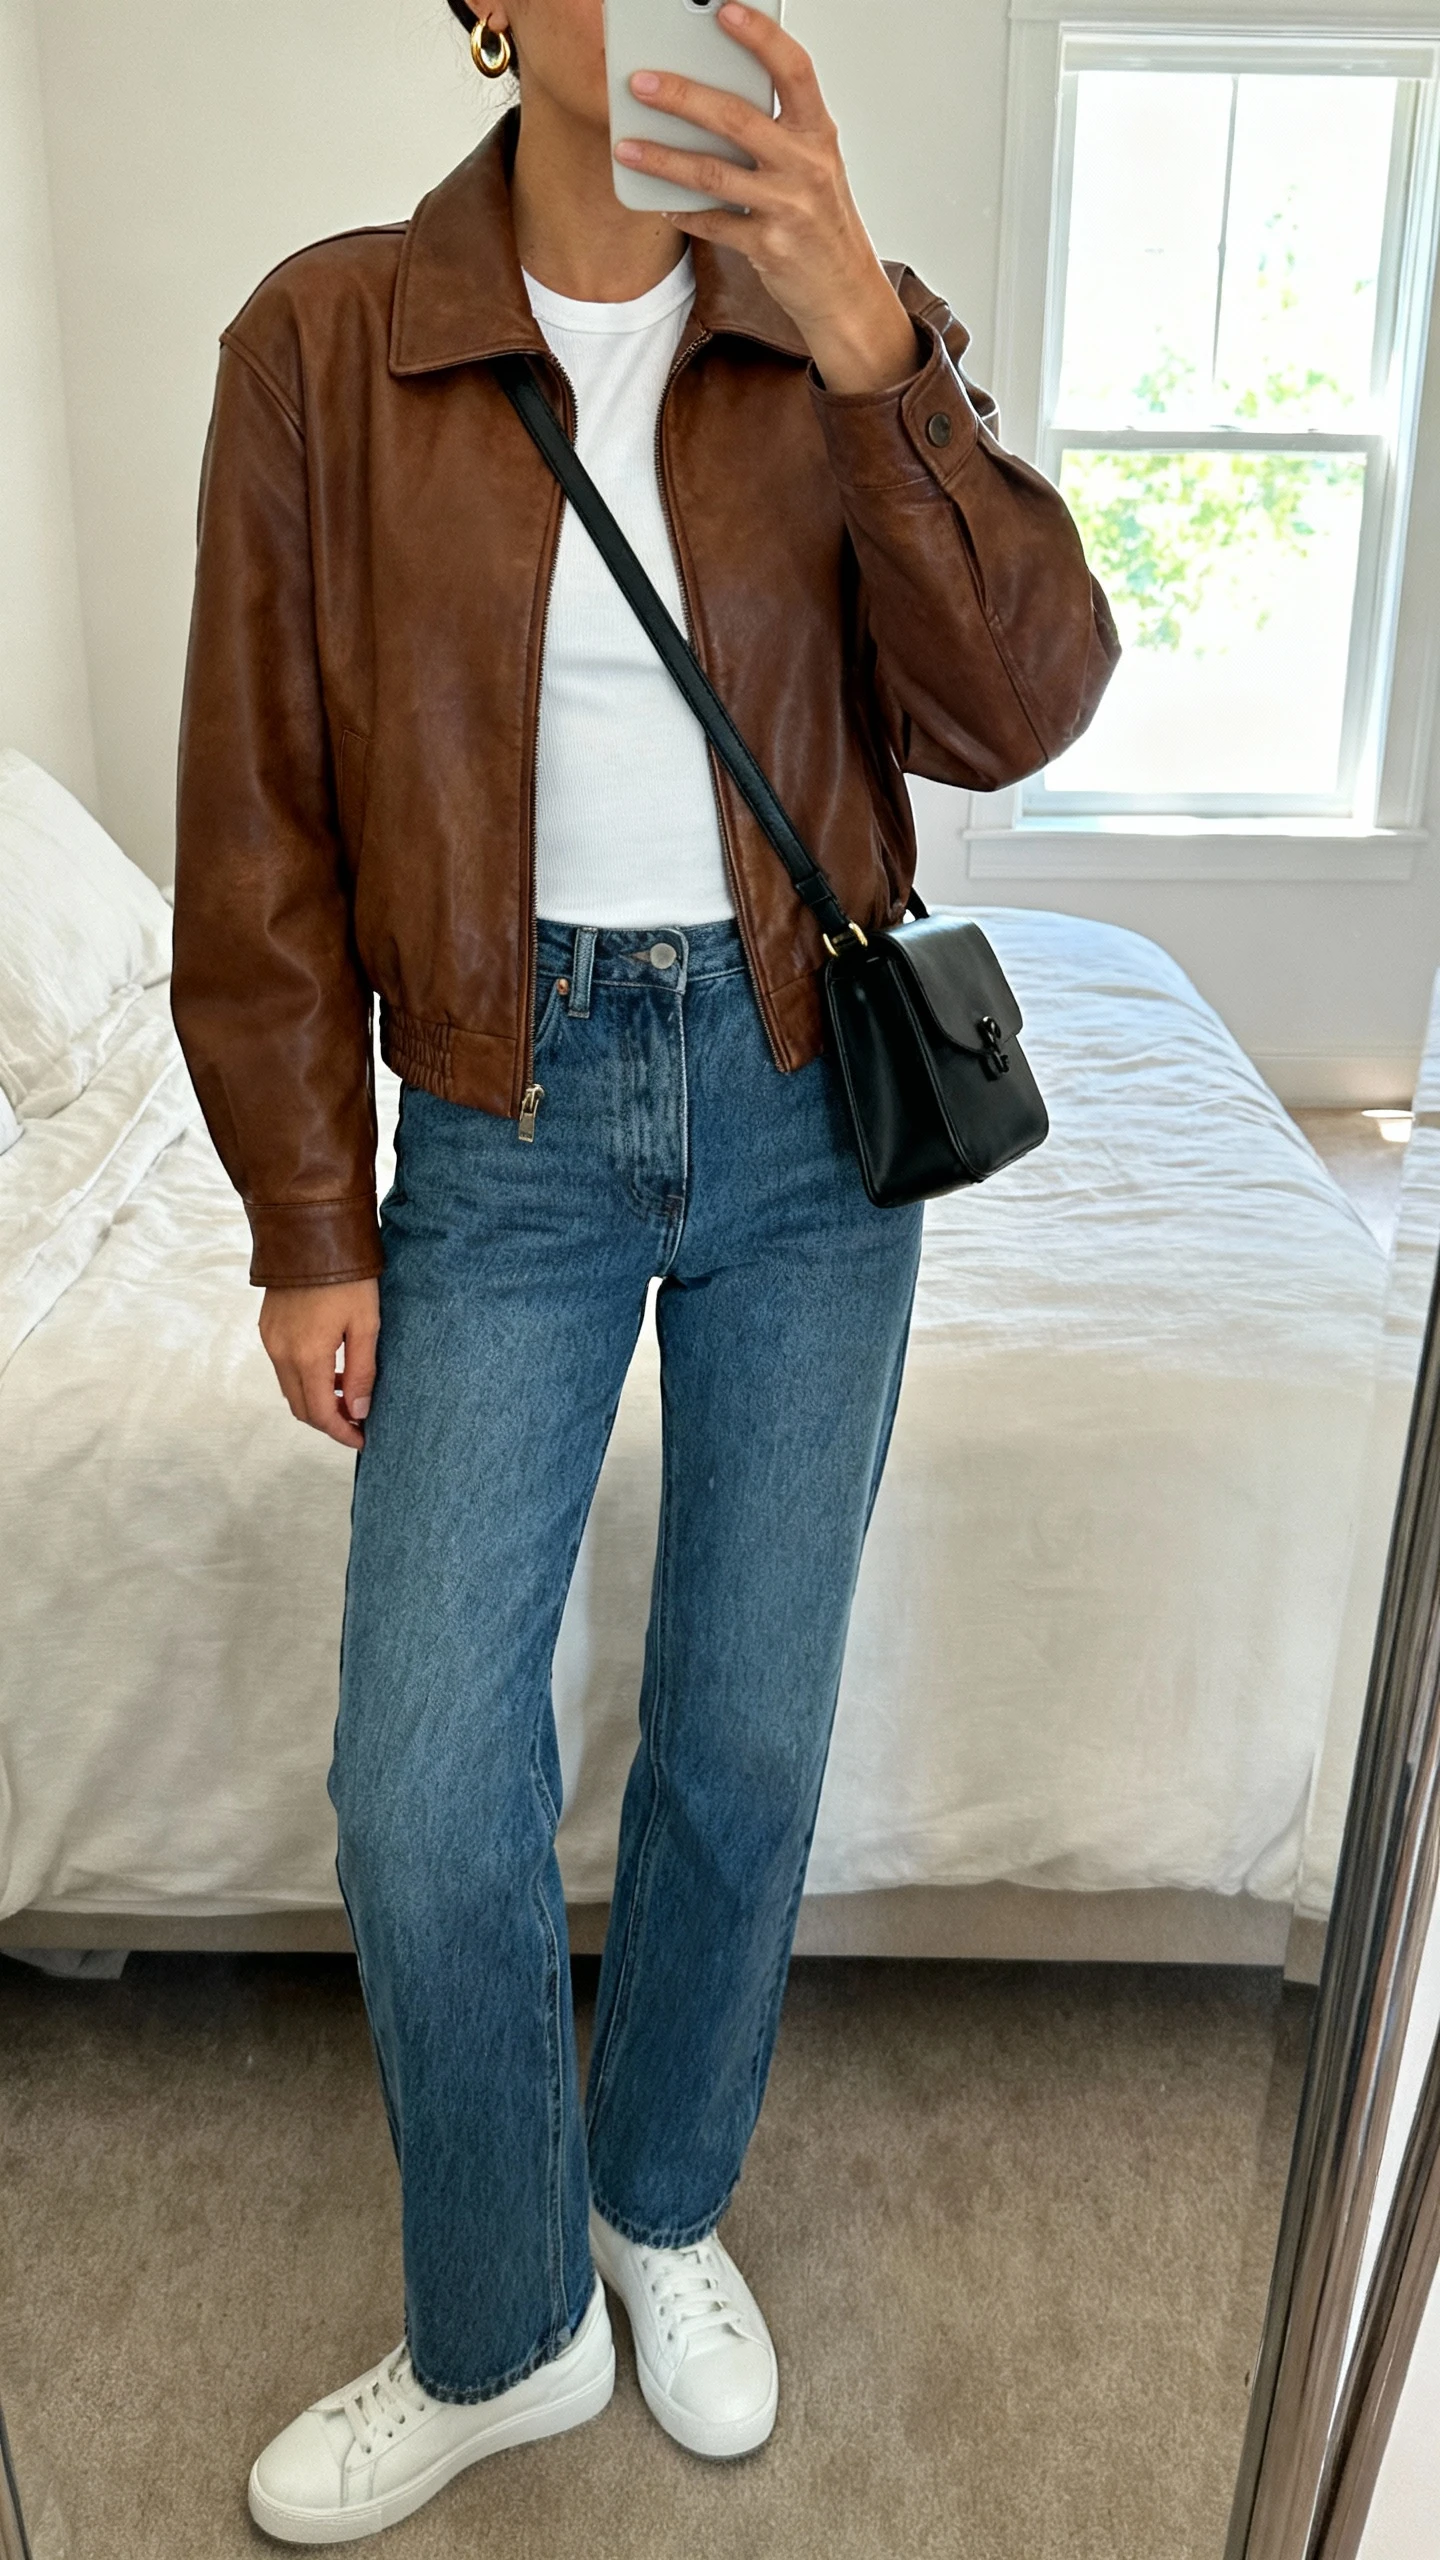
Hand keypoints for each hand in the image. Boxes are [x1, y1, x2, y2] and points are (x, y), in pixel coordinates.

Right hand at [259, 1279, 379, 1450]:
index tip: (363, 1439)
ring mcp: (270, 1339)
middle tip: (358, 1421)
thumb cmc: (346, 1276)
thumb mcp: (366, 1324)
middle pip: (301, 1407)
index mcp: (307, 1356)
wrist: (310, 1233)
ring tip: (349, 1395)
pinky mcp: (268, 1327)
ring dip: (317, 1399)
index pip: (321, 1414)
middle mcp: (281, 1353)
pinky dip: (305, 1379)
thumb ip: (362, 1372)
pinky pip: (284, 1367)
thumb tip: (359, 1411)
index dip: (342, 1432)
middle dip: (329, 1420)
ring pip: (290, 1388)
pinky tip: (332, 1369)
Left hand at [614, 3, 920, 395]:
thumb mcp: (812, 165)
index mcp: (818, 133)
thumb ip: (774, 131)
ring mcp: (789, 207)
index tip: (724, 11)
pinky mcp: (770, 247)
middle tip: (641, 82)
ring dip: (664, 159)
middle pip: (737, 118)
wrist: (845, 290)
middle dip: (682, 96)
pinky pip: (714, 224)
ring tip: (627, 146)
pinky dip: (684, 213)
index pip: (793, 70)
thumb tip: (709, 99)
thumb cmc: (822, 221)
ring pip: (714, 173)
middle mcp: (806, 166)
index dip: (760, 36)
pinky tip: (661, 203)